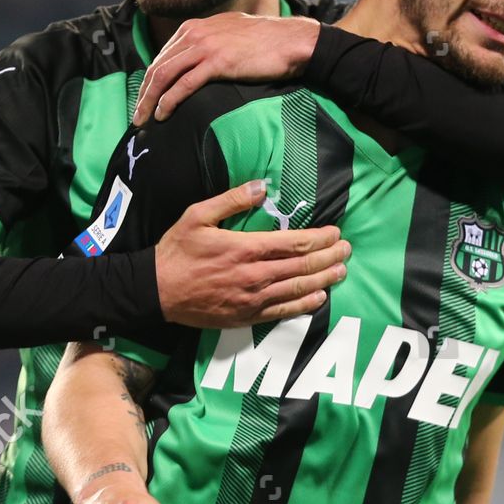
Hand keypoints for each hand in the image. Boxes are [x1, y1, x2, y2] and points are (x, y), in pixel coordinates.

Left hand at [133, 13, 321, 123]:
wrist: (291, 40)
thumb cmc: (266, 42)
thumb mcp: (230, 34)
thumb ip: (210, 42)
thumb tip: (199, 60)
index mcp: (195, 27)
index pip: (162, 56)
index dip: (149, 80)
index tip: (144, 99)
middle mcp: (194, 34)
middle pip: (157, 66)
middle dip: (143, 92)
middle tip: (137, 115)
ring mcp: (205, 46)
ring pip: (164, 75)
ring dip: (150, 99)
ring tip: (144, 119)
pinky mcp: (217, 62)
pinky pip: (184, 84)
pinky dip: (169, 100)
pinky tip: (163, 113)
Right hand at [156, 180, 349, 326]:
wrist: (156, 291)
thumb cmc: (176, 251)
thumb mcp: (198, 215)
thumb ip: (232, 199)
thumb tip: (261, 186)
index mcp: (246, 248)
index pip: (295, 243)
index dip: (320, 238)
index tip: (335, 233)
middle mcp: (255, 275)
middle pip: (303, 266)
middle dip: (329, 257)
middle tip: (346, 250)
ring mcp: (252, 299)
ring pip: (298, 289)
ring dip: (323, 279)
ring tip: (341, 271)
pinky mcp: (246, 316)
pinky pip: (282, 312)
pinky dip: (304, 305)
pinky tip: (319, 298)